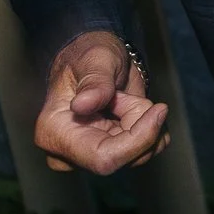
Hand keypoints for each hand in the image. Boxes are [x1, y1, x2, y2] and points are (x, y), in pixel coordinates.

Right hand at [36, 31, 169, 174]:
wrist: (98, 62)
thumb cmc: (90, 55)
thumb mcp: (96, 59)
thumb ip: (94, 82)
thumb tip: (81, 106)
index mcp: (54, 134)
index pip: (104, 157)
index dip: (138, 139)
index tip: (160, 109)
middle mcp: (67, 153)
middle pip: (125, 157)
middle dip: (139, 123)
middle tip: (126, 95)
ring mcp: (87, 156)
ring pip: (138, 154)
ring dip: (142, 122)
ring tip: (122, 98)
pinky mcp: (107, 155)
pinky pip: (144, 151)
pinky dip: (148, 128)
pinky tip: (129, 109)